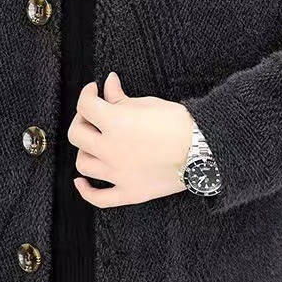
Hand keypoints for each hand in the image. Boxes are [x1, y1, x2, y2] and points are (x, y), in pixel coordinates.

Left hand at [68, 71, 193, 208]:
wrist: (204, 150)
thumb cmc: (178, 124)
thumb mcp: (147, 103)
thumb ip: (120, 96)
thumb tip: (108, 83)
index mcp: (115, 123)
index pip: (85, 106)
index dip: (87, 94)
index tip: (94, 90)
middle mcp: (111, 149)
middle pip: (77, 135)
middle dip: (82, 120)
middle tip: (92, 116)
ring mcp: (118, 174)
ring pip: (83, 165)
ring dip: (85, 151)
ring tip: (94, 144)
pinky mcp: (129, 192)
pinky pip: (99, 198)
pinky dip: (86, 191)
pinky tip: (82, 182)